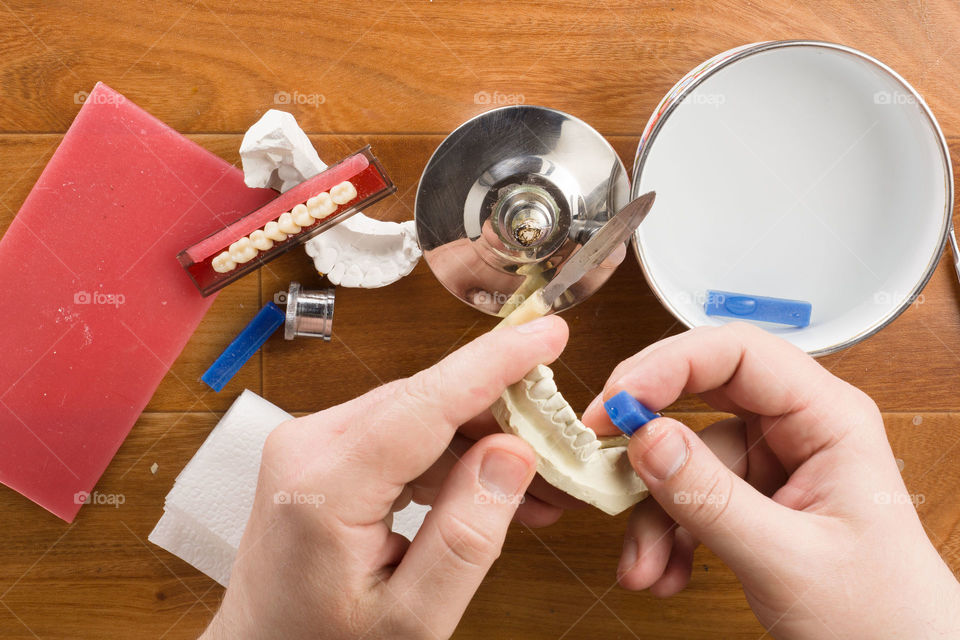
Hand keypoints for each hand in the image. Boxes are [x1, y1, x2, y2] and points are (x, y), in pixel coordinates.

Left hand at [201, 315, 568, 639]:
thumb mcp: (412, 618)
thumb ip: (466, 536)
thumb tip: (513, 452)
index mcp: (323, 487)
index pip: (425, 402)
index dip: (494, 362)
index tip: (547, 332)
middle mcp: (307, 446)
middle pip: (428, 402)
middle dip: (505, 419)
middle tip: (565, 456)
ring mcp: (310, 443)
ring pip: (421, 415)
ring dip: (482, 444)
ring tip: (538, 493)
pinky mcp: (322, 451)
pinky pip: (401, 434)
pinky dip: (449, 458)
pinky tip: (489, 492)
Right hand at [581, 322, 959, 638]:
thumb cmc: (881, 616)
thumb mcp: (787, 558)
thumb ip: (711, 497)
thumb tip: (645, 437)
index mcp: (828, 417)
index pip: (737, 354)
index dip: (668, 365)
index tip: (617, 403)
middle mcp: (797, 429)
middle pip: (700, 393)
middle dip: (647, 428)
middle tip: (599, 445)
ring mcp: (772, 464)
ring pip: (685, 456)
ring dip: (653, 510)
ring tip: (642, 562)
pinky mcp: (752, 497)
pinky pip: (689, 495)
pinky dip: (666, 533)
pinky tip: (664, 571)